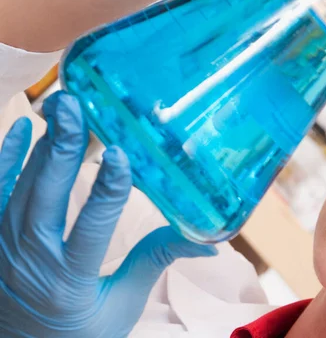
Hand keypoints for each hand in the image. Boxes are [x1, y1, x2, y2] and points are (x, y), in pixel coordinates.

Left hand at [0, 92, 216, 337]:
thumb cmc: (79, 329)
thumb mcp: (123, 303)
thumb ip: (157, 261)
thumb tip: (209, 243)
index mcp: (70, 280)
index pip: (91, 228)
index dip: (108, 190)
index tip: (121, 154)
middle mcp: (31, 260)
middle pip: (46, 198)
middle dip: (63, 149)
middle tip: (77, 107)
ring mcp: (4, 246)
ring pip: (22, 187)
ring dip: (42, 146)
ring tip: (62, 106)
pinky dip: (6, 157)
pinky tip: (23, 126)